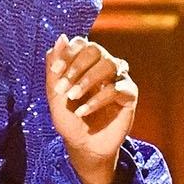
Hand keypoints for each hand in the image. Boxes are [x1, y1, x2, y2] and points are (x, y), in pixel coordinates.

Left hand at [45, 35, 137, 183]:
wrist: (83, 147)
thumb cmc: (69, 120)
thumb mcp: (54, 94)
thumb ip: (54, 67)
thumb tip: (61, 37)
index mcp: (85, 63)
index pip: (81, 43)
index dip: (69, 53)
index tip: (56, 71)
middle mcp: (104, 66)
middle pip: (96, 49)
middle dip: (77, 66)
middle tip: (64, 88)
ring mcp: (118, 79)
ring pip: (109, 63)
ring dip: (87, 80)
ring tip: (73, 97)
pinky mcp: (129, 95)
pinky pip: (118, 88)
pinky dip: (98, 99)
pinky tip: (84, 111)